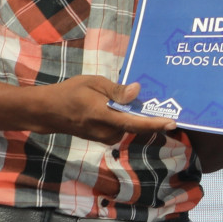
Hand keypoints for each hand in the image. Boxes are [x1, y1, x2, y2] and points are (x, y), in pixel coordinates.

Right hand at [26, 76, 177, 141]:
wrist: (50, 112)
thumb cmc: (70, 92)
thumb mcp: (93, 83)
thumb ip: (116, 90)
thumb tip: (136, 91)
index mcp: (103, 115)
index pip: (134, 123)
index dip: (155, 124)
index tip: (173, 122)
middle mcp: (107, 131)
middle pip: (136, 125)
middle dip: (149, 115)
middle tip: (161, 100)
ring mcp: (105, 138)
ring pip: (129, 126)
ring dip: (135, 115)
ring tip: (134, 99)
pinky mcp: (105, 139)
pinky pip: (122, 128)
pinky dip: (127, 118)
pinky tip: (122, 106)